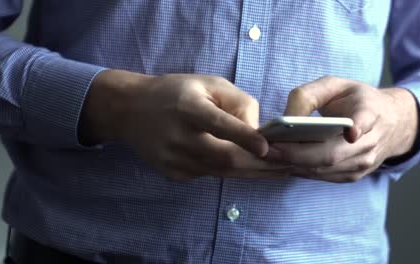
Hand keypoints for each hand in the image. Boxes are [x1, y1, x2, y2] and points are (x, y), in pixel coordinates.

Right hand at [80, 70, 289, 180]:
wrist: (130, 110)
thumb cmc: (176, 91)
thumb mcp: (208, 83)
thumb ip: (237, 102)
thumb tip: (259, 131)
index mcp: (188, 108)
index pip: (219, 126)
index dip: (244, 138)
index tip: (269, 148)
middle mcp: (178, 137)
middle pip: (224, 158)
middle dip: (260, 166)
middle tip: (289, 166)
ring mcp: (173, 160)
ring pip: (220, 172)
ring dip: (252, 173)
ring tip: (279, 171)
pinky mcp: (172, 173)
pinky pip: (209, 175)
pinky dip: (231, 173)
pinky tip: (250, 170)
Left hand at [271, 76, 418, 182]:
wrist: (391, 122)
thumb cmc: (356, 99)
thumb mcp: (336, 84)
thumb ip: (309, 95)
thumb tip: (285, 118)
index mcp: (371, 112)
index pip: (367, 121)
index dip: (359, 127)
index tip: (350, 131)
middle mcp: (370, 143)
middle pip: (331, 154)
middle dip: (296, 153)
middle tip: (266, 148)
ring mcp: (362, 164)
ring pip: (323, 169)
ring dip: (293, 164)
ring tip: (265, 155)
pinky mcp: (351, 176)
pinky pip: (322, 176)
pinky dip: (299, 169)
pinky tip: (279, 161)